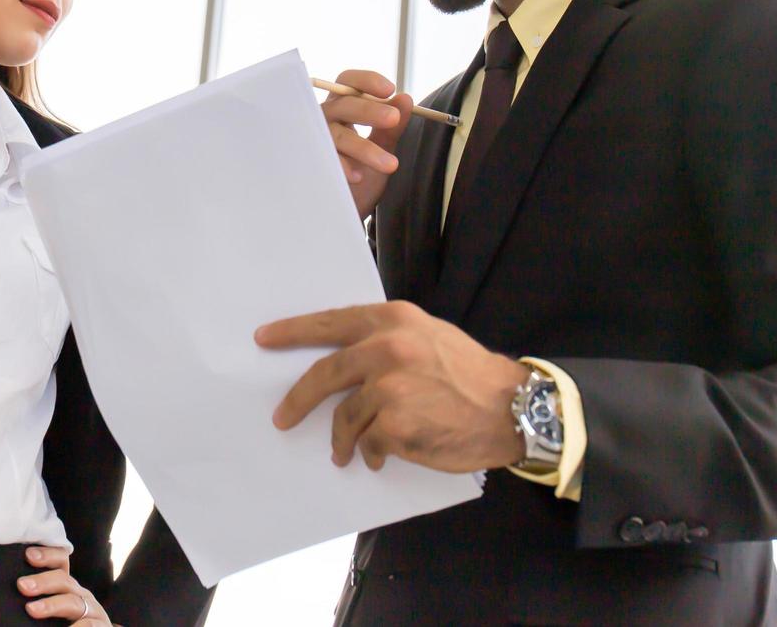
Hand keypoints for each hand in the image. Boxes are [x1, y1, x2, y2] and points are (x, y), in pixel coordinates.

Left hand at [17, 546, 111, 623]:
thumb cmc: (66, 624)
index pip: (60, 562)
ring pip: (73, 602)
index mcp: (67, 588)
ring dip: (52, 605)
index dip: (47, 555)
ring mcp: (93, 611)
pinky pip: (89, 625)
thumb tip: (6, 595)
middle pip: (64, 580)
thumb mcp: (52, 611)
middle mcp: (81, 595)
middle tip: (22, 585)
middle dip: (43, 581)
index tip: (28, 555)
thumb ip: (35, 602)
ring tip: (32, 610)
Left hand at [256, 301, 529, 472]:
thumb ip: (388, 338)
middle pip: (324, 374)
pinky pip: (369, 443)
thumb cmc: (470, 373)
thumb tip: (345, 357)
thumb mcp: (429, 335)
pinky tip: (383, 456)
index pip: (331, 323)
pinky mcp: (395, 425)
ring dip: (343, 439)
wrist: (510, 407)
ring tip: (349, 451)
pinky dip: (372, 453)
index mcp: (393, 321)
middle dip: (298, 399)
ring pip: (346, 417)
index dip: (294, 331)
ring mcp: (389, 388)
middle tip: (282, 418)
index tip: (265, 339)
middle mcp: (386, 349)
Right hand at [321, 70, 413, 219]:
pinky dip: (342, 167)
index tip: (390, 89)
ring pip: (337, 135)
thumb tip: (406, 99)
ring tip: (390, 164)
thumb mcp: (382, 149)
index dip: (366, 81)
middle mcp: (325, 119)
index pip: (348, 82)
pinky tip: (358, 177)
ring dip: (364, 148)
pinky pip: (324, 160)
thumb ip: (392, 127)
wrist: (346, 208)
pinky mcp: (310, 163)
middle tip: (394, 119)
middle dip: (370, 110)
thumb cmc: (361, 173)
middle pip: (343, 104)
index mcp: (342, 108)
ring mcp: (315, 141)